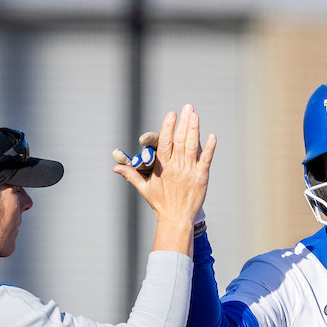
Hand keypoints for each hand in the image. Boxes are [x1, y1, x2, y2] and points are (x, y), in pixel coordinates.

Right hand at [113, 105, 215, 254]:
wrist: (176, 219)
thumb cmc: (160, 204)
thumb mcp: (144, 188)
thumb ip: (131, 175)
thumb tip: (115, 167)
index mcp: (162, 167)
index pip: (165, 142)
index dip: (168, 127)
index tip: (171, 114)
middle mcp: (176, 167)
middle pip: (180, 140)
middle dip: (184, 122)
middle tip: (187, 107)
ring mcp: (189, 172)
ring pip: (192, 147)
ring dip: (195, 130)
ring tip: (196, 115)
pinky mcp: (201, 178)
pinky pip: (206, 160)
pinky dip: (209, 148)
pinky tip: (212, 136)